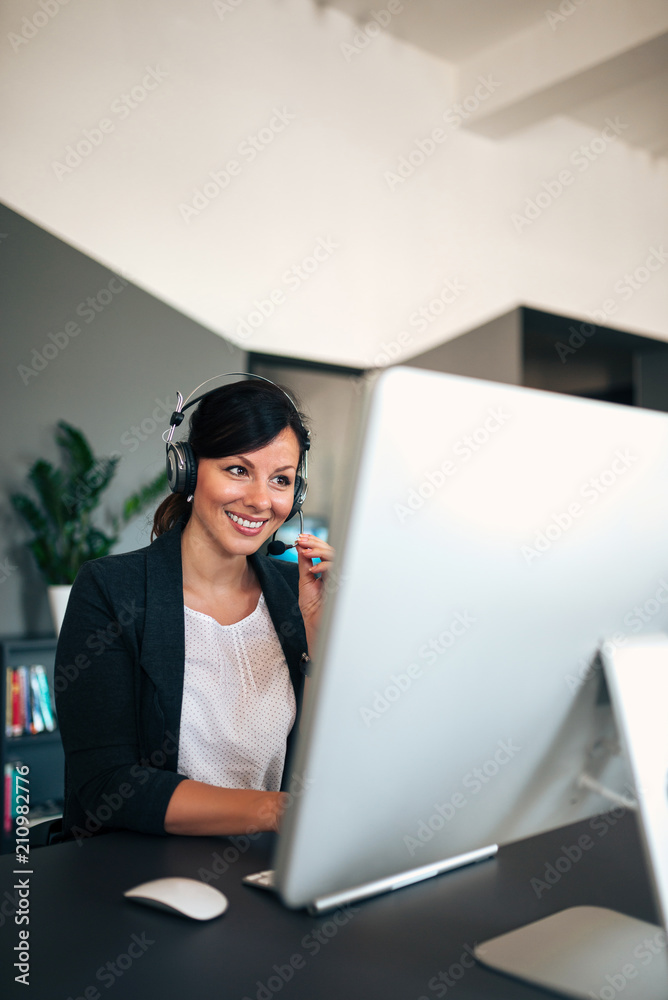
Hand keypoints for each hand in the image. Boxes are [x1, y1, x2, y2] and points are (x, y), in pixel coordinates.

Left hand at [296, 533, 335, 653]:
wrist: (316, 622)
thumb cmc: (312, 606)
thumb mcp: (305, 580)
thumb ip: (304, 563)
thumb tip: (300, 547)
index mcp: (327, 570)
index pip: (323, 550)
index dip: (314, 541)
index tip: (302, 537)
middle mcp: (335, 571)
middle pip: (330, 549)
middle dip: (315, 543)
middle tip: (302, 540)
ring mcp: (339, 576)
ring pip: (335, 555)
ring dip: (319, 551)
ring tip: (306, 552)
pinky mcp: (342, 582)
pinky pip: (336, 568)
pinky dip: (324, 566)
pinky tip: (313, 569)